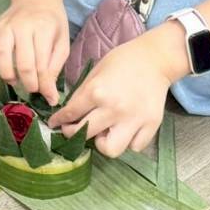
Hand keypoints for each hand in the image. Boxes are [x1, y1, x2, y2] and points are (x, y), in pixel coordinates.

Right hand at [0, 0, 69, 103]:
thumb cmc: (52, 22)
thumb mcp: (62, 42)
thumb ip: (55, 68)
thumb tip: (50, 96)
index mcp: (43, 29)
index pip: (41, 64)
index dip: (45, 86)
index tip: (49, 97)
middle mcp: (22, 26)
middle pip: (22, 62)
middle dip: (28, 83)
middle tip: (33, 89)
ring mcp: (4, 25)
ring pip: (1, 53)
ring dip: (7, 73)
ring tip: (15, 80)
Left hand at [48, 34, 173, 156]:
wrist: (155, 59)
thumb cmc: (122, 61)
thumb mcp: (96, 72)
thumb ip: (83, 93)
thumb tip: (70, 113)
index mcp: (97, 92)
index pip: (71, 114)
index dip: (59, 121)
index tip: (54, 124)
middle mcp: (114, 109)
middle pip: (85, 134)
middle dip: (73, 133)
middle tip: (73, 129)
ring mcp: (134, 120)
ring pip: (111, 150)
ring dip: (103, 143)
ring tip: (103, 132)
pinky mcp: (151, 126)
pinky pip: (134, 146)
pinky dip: (128, 141)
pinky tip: (125, 129)